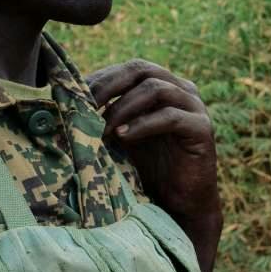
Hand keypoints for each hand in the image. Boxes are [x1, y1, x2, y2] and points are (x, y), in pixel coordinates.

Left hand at [86, 60, 219, 220]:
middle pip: (142, 70)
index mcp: (164, 85)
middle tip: (85, 106)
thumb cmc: (150, 167)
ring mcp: (195, 106)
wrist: (181, 202)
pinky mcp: (202, 128)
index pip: (129, 69)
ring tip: (103, 128)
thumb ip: (108, 114)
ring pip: (155, 89)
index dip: (101, 79)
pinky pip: (170, 117)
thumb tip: (69, 100)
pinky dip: (142, 124)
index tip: (75, 96)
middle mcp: (182, 89)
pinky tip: (122, 136)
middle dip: (108, 86)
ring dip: (123, 107)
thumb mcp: (123, 134)